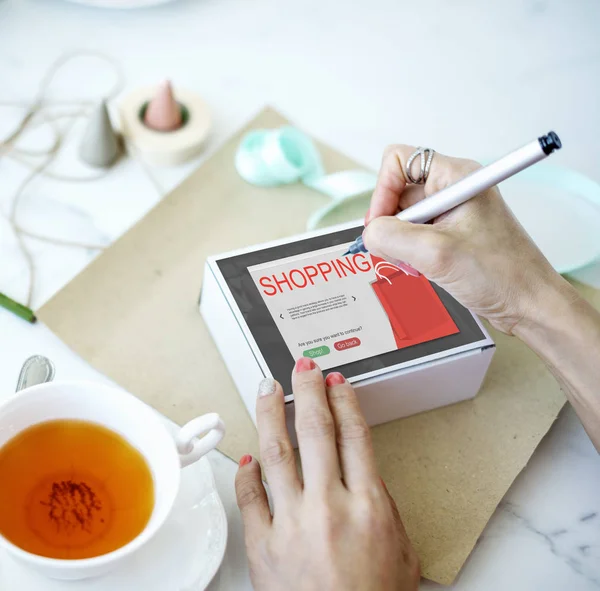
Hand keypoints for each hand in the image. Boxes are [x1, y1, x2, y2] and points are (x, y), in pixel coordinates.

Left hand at [235, 359, 419, 590]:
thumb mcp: (400, 551)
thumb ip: (382, 506)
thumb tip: (362, 475)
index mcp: (367, 505)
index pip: (354, 435)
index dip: (344, 401)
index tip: (337, 382)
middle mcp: (328, 506)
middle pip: (315, 430)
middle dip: (308, 391)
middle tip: (303, 368)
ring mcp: (291, 522)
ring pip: (276, 451)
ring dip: (270, 413)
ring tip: (267, 389)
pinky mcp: (263, 544)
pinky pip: (249, 497)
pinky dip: (247, 472)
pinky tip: (248, 454)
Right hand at [363, 145, 572, 334]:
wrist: (529, 305)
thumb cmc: (501, 275)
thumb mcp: (435, 253)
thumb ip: (391, 236)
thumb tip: (369, 233)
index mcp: (456, 177)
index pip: (398, 161)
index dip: (382, 191)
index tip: (381, 225)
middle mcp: (453, 189)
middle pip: (397, 193)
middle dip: (391, 225)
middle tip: (400, 252)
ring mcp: (453, 212)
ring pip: (403, 218)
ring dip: (400, 244)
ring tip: (416, 265)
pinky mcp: (452, 233)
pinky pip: (415, 235)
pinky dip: (410, 253)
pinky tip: (422, 269)